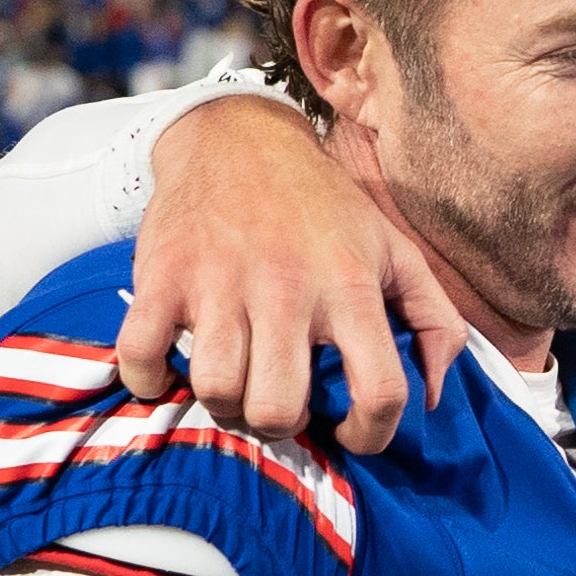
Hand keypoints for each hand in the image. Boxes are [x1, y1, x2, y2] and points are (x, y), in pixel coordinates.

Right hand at [122, 95, 462, 451]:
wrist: (239, 139)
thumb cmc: (326, 210)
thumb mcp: (396, 251)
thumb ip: (435, 322)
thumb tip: (434, 398)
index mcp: (352, 287)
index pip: (381, 391)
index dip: (373, 435)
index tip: (353, 434)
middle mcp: (287, 288)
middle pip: (280, 409)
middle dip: (282, 425)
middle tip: (281, 403)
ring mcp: (219, 282)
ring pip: (217, 391)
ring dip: (224, 405)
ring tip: (235, 385)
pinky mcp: (163, 275)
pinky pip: (141, 356)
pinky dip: (148, 379)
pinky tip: (171, 368)